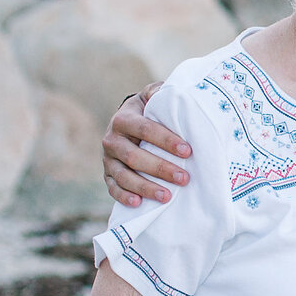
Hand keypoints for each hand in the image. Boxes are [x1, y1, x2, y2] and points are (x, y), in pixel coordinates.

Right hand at [102, 81, 189, 206]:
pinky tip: (138, 204)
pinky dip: (123, 197)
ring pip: (123, 176)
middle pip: (134, 156)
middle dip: (160, 168)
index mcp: (124, 119)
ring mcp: (107, 159)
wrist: (129, 119)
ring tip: (167, 197)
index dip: (166, 140)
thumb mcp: (154, 96)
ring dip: (145, 187)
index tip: (187, 151)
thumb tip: (180, 93)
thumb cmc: (150, 109)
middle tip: (184, 178)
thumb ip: (163, 92)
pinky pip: (112, 188)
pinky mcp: (107, 174)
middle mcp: (111, 139)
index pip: (145, 129)